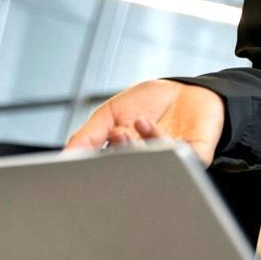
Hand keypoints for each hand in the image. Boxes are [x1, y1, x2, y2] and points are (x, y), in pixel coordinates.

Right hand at [64, 79, 224, 165]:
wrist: (187, 89)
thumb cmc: (151, 102)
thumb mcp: (110, 114)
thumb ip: (88, 135)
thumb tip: (65, 156)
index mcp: (126, 160)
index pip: (107, 169)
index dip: (97, 163)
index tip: (86, 151)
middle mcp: (148, 165)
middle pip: (130, 170)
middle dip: (122, 152)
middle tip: (116, 134)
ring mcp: (172, 162)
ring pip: (153, 165)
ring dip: (141, 145)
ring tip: (138, 122)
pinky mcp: (195, 156)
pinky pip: (180, 158)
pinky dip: (162, 140)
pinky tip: (152, 126)